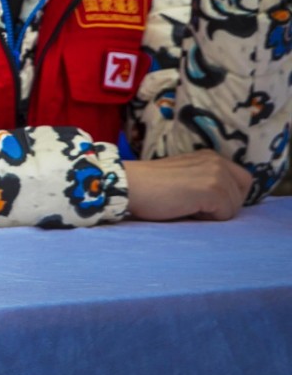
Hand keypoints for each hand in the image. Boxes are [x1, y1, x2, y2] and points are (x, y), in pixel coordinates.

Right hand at [125, 152, 252, 221]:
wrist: (130, 185)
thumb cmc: (152, 187)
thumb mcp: (186, 176)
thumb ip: (206, 180)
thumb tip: (226, 201)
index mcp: (210, 156)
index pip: (243, 180)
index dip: (229, 196)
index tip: (204, 200)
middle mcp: (216, 160)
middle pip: (241, 195)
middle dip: (223, 206)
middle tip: (194, 204)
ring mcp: (216, 174)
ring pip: (234, 207)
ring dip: (213, 213)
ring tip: (186, 204)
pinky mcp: (212, 189)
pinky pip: (225, 215)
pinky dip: (208, 218)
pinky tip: (186, 208)